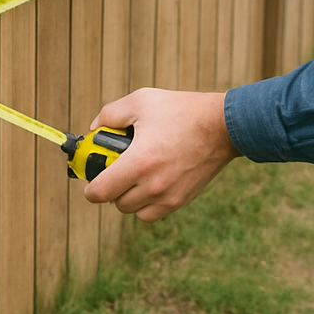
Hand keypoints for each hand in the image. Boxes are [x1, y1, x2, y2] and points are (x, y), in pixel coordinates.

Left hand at [82, 88, 240, 221]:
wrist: (223, 125)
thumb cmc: (182, 110)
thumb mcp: (142, 100)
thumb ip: (110, 113)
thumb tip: (94, 129)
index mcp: (138, 162)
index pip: (99, 193)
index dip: (90, 187)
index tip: (92, 175)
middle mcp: (152, 186)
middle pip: (116, 203)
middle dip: (112, 186)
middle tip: (118, 168)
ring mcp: (168, 196)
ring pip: (134, 210)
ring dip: (130, 196)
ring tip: (137, 174)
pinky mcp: (181, 200)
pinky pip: (153, 213)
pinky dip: (147, 203)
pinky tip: (153, 181)